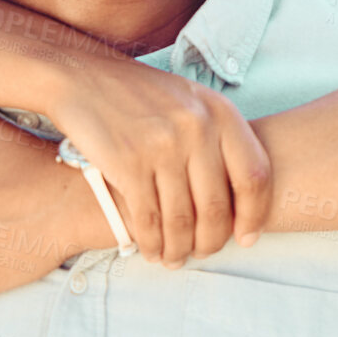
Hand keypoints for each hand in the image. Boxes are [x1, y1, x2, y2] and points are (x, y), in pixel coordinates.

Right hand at [39, 56, 271, 265]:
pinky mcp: (127, 163)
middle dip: (211, 241)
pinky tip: (151, 251)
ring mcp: (162, 146)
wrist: (83, 78)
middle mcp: (196, 128)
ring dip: (179, 249)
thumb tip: (241, 196)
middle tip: (203, 253)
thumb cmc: (142, 96)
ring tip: (175, 258)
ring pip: (182, 219)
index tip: (247, 237)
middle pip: (217, 206)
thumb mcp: (191, 101)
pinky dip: (151, 243)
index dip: (254, 215)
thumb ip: (218, 139)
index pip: (254, 175)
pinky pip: (148, 219)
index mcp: (220, 112)